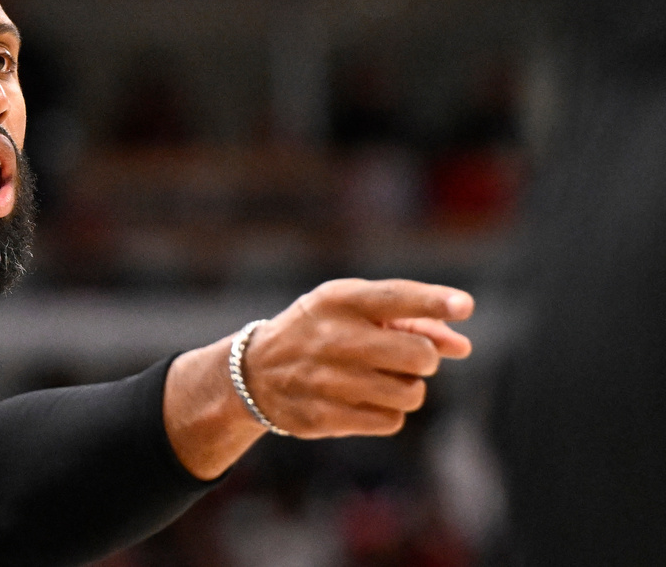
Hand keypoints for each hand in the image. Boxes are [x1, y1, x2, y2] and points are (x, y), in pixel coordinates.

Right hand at [242, 278, 472, 437]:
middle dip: (424, 359)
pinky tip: (364, 400)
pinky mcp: (323, 417)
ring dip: (407, 388)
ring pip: (410, 393)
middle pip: (418, 355)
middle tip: (409, 358)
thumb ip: (409, 322)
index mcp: (338, 300)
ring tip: (381, 379)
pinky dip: (388, 412)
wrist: (254, 373)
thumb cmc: (321, 332)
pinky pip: (391, 420)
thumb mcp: (353, 313)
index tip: (464, 306)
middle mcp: (331, 337)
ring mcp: (325, 380)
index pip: (394, 297)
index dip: (433, 302)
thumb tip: (463, 346)